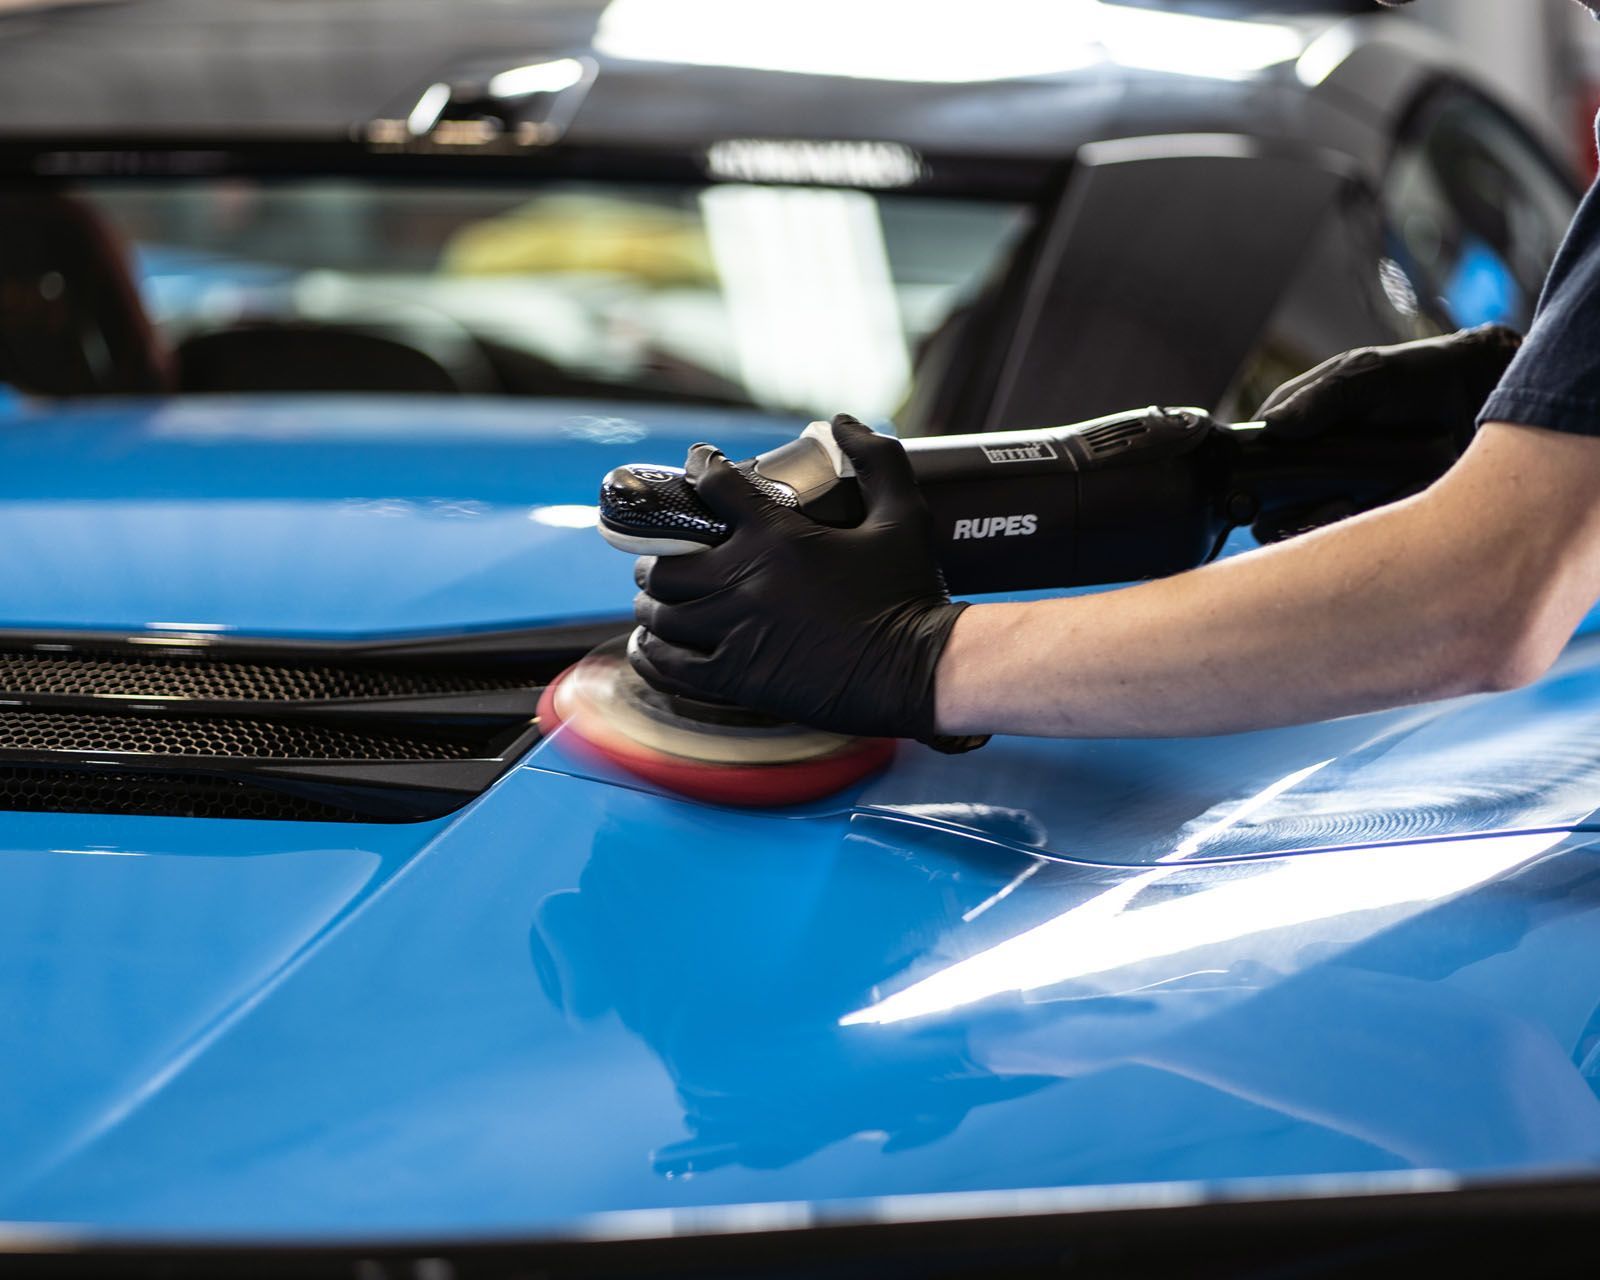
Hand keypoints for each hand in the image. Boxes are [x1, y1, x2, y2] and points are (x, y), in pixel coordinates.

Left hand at [631, 414, 976, 744]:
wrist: (921, 671)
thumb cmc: (912, 594)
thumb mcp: (905, 516)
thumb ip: (878, 460)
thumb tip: (845, 422)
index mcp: (778, 538)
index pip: (714, 486)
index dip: (700, 466)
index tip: (698, 464)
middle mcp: (745, 583)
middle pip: (665, 560)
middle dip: (660, 552)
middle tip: (670, 552)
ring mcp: (736, 634)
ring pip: (661, 613)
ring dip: (655, 602)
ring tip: (663, 599)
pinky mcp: (737, 678)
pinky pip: (668, 665)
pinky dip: (651, 653)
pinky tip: (650, 645)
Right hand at [1249, 324, 1520, 540]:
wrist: (1480, 394)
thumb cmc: (1418, 377)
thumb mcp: (1365, 374)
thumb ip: (1320, 396)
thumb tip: (1274, 428)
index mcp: (1294, 436)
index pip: (1251, 467)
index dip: (1251, 479)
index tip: (1268, 481)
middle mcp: (1309, 472)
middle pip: (1267, 512)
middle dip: (1285, 512)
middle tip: (1321, 497)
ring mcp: (1339, 498)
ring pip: (1303, 534)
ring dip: (1321, 522)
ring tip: (1347, 502)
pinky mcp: (1373, 521)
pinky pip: (1350, 542)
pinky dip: (1362, 529)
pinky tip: (1384, 501)